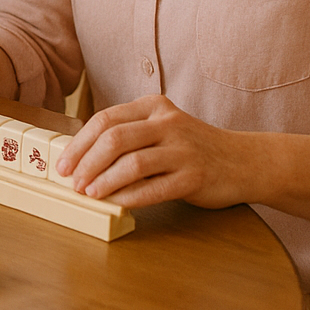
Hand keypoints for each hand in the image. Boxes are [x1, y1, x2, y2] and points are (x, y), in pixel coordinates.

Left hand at [59, 94, 251, 207]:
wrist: (246, 161)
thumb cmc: (192, 147)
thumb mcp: (161, 129)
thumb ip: (129, 135)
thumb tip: (81, 158)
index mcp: (153, 106)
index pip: (105, 120)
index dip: (79, 144)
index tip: (63, 164)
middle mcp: (168, 123)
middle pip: (114, 139)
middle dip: (86, 162)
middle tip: (72, 181)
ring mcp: (183, 149)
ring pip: (132, 164)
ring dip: (105, 181)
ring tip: (90, 193)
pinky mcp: (195, 176)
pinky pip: (154, 187)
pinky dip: (130, 196)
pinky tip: (116, 203)